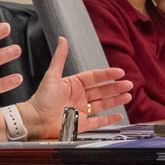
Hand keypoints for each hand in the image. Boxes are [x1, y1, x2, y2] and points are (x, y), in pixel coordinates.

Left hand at [18, 37, 133, 137]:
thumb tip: (62, 39)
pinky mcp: (81, 125)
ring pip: (103, 104)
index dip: (108, 74)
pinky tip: (119, 115)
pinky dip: (109, 119)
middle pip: (102, 90)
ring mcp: (81, 111)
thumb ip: (60, 57)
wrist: (35, 120)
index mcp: (74, 84)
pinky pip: (98, 122)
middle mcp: (79, 97)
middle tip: (129, 84)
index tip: (120, 72)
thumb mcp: (52, 75)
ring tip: (128, 96)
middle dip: (116, 87)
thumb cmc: (41, 99)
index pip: (95, 77)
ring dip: (116, 100)